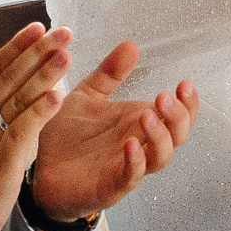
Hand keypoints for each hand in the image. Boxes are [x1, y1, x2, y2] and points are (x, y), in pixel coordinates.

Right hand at [0, 23, 72, 230]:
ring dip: (44, 74)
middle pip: (10, 77)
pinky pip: (23, 131)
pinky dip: (40, 112)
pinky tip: (58, 96)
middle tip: (64, 32)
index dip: (17, 47)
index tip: (38, 28)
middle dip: (39, 52)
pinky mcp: (0, 160)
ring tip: (67, 54)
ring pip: (18, 98)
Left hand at [26, 41, 199, 227]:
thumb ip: (109, 74)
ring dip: (160, 137)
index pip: (180, 114)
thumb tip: (130, 45)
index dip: (189, 102)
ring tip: (146, 116)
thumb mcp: (88, 96)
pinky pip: (132, 177)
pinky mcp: (111, 185)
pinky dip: (136, 163)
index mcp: (140, 121)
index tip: (183, 83)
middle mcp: (141, 143)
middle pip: (178, 134)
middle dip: (178, 116)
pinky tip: (129, 145)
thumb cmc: (68, 136)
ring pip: (161, 157)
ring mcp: (129, 165)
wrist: (41, 169)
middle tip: (164, 97)